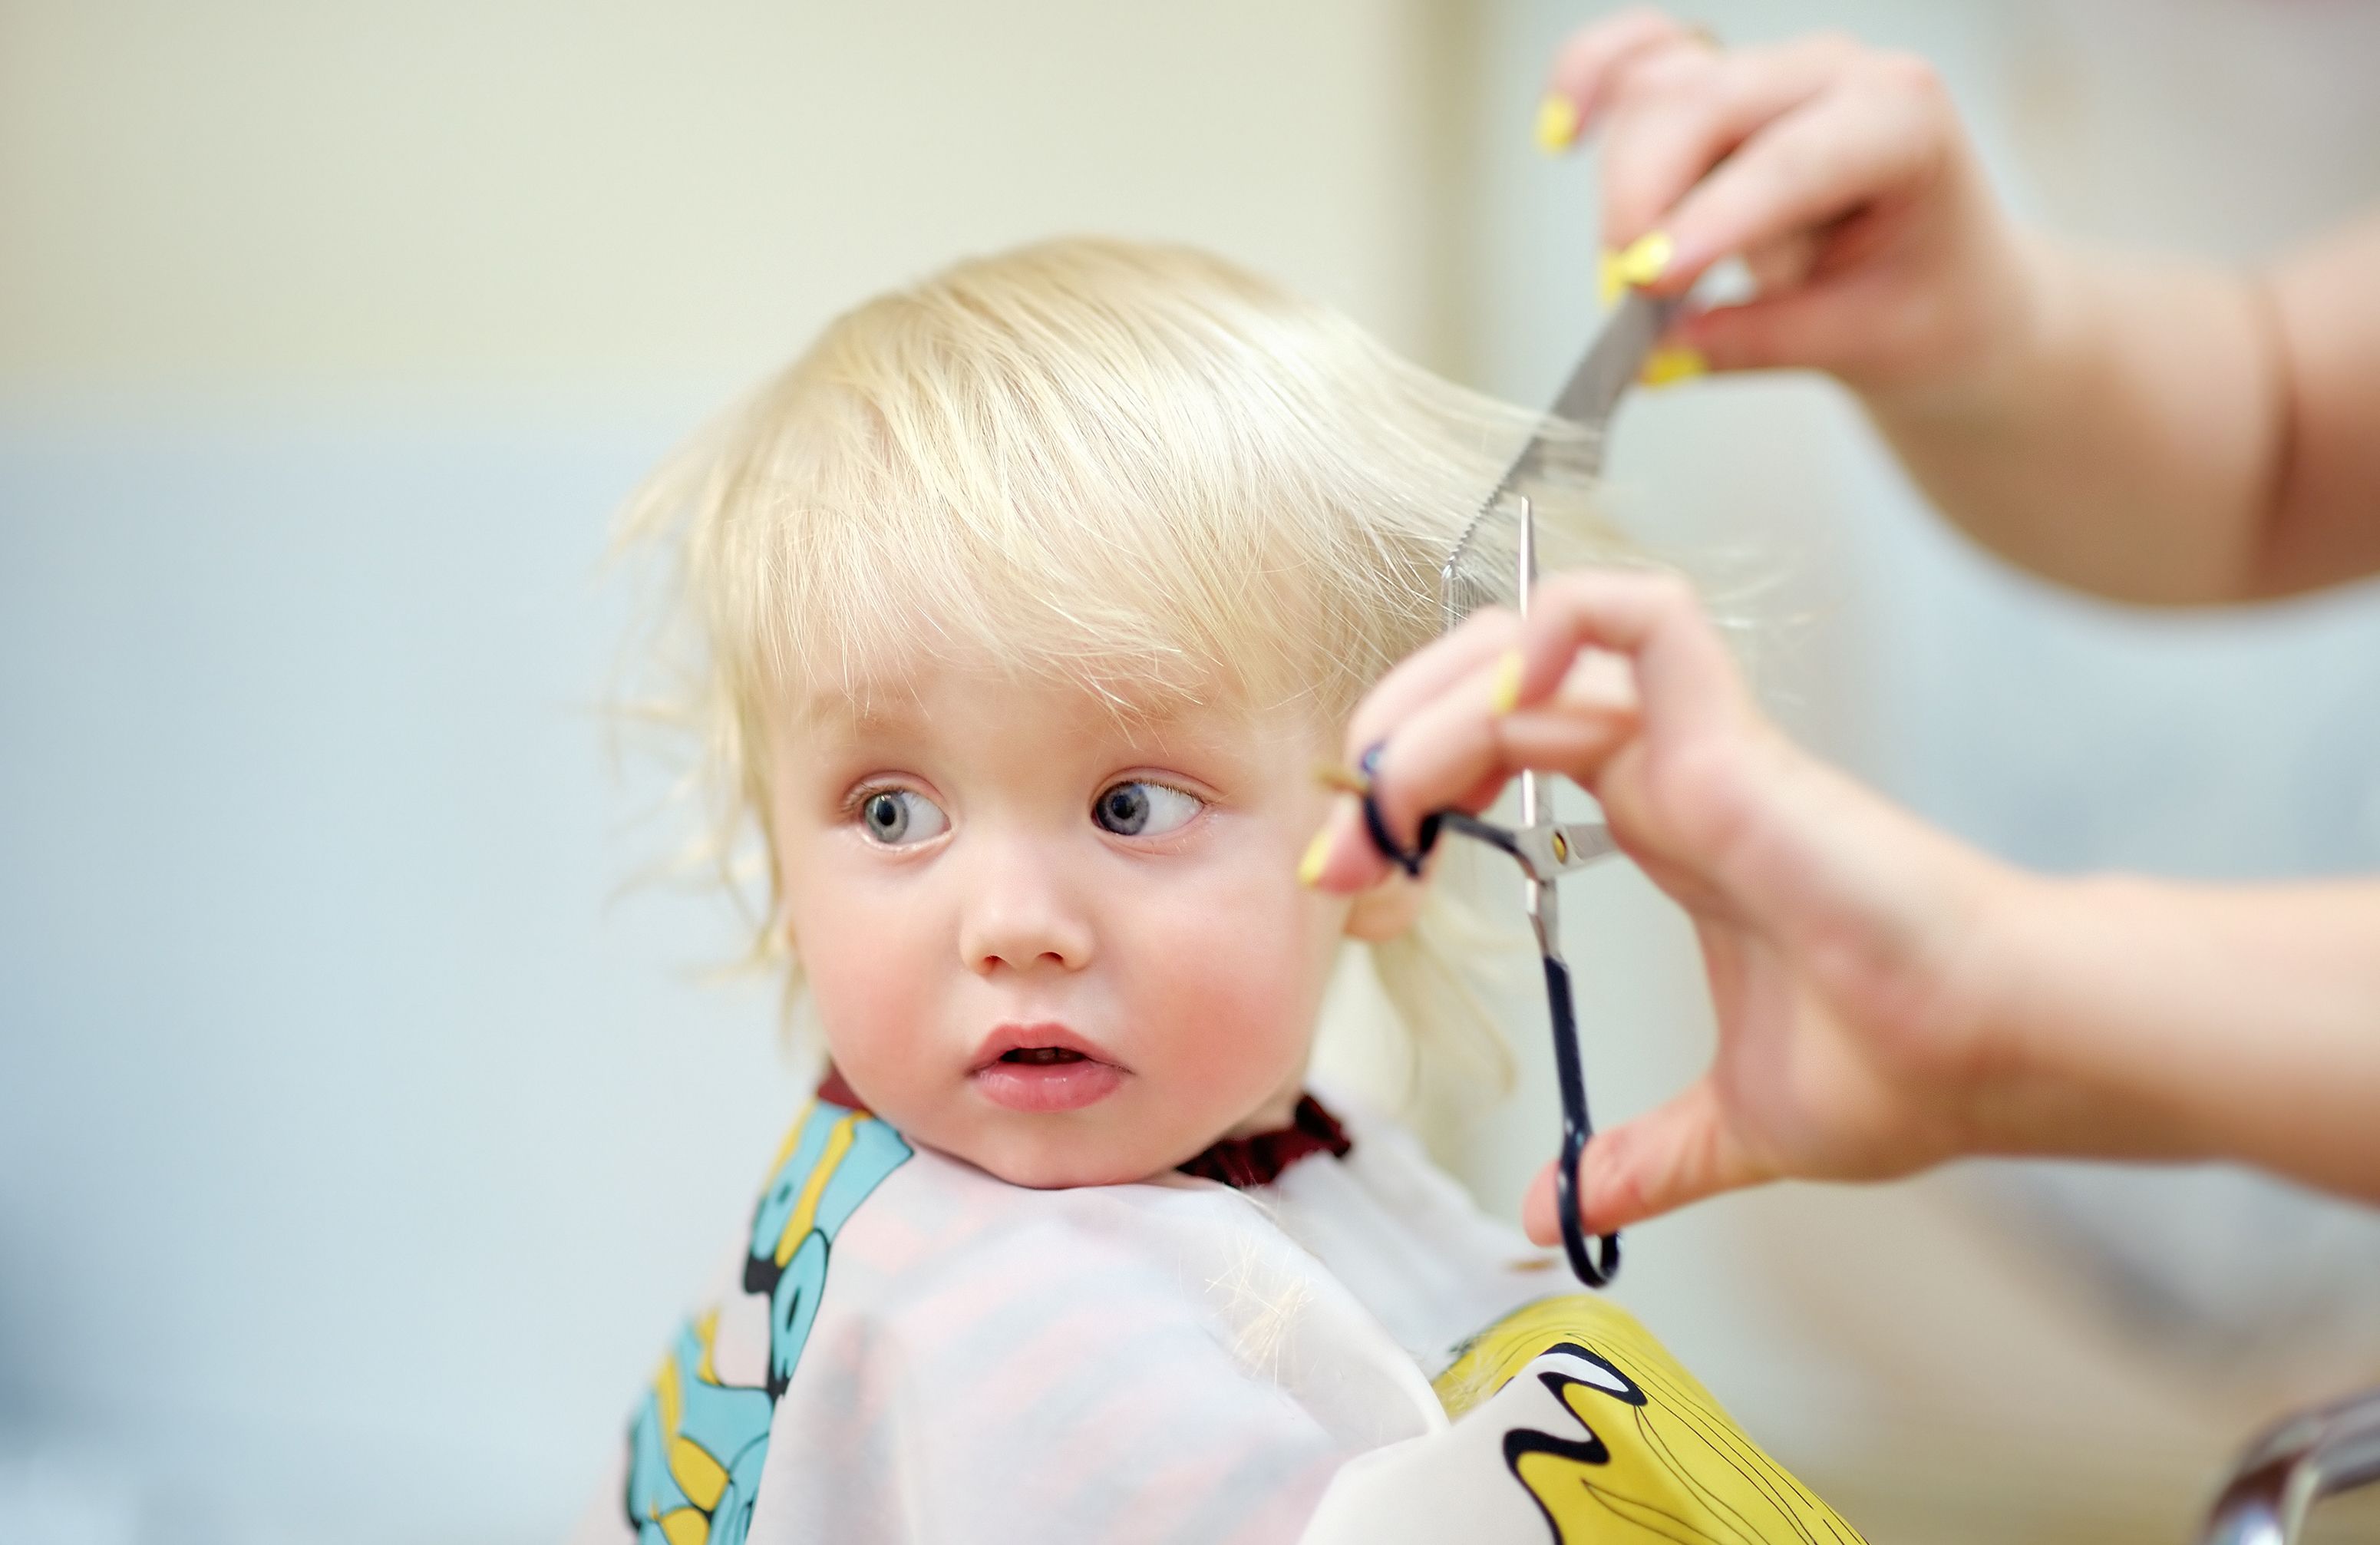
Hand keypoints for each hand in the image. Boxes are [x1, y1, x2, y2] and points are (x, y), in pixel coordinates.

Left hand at [1305, 571, 2028, 1238]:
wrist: (1999, 1051)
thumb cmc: (1907, 1067)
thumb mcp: (1732, 1124)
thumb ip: (1642, 1161)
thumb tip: (1557, 1215)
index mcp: (1669, 826)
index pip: (1510, 752)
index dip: (1416, 791)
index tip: (1355, 879)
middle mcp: (1674, 770)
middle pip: (1503, 682)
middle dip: (1398, 735)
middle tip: (1345, 836)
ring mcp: (1702, 746)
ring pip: (1542, 646)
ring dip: (1434, 699)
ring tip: (1380, 789)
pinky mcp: (1732, 741)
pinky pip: (1637, 620)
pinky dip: (1552, 627)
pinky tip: (1491, 703)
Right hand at [1541, 10, 2038, 398]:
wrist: (1947, 285)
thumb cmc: (1926, 306)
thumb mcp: (1864, 344)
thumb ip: (1759, 343)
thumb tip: (1655, 356)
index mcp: (1902, 120)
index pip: (1792, 159)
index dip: (1714, 217)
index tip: (1647, 282)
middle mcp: (1833, 75)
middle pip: (1704, 103)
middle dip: (1646, 199)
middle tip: (1625, 299)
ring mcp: (1769, 72)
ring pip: (1659, 91)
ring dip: (1629, 186)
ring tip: (1648, 279)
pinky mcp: (1717, 86)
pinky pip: (1638, 58)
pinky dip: (1592, 80)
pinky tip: (1561, 133)